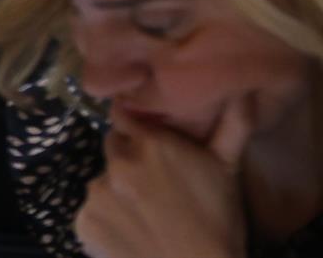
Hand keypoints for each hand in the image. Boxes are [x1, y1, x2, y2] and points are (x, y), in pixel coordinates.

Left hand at [74, 98, 252, 257]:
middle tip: (153, 186)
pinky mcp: (83, 222)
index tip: (146, 143)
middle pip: (112, 149)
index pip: (123, 118)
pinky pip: (90, 213)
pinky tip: (129, 232)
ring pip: (101, 182)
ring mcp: (96, 192)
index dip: (135, 130)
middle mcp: (116, 162)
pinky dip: (104, 221)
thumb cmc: (219, 222)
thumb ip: (231, 126)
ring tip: (145, 213)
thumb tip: (240, 91)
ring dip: (116, 191)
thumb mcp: (228, 169)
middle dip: (127, 160)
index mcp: (149, 144)